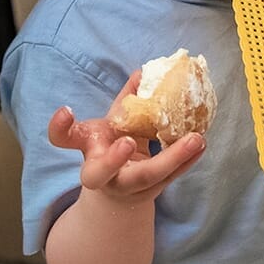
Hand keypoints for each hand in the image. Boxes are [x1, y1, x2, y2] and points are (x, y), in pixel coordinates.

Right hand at [47, 73, 205, 204]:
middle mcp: (105, 176)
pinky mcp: (153, 190)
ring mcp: (130, 187)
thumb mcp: (108, 126)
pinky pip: (171, 177)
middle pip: (105, 174)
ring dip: (173, 158)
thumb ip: (125, 100)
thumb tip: (145, 71)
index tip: (67, 110)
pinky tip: (201, 144)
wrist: (118, 192)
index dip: (61, 128)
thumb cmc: (110, 150)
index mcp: (89, 154)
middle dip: (114, 159)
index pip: (65, 139)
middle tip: (128, 141)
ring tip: (196, 138)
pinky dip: (188, 161)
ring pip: (148, 178)